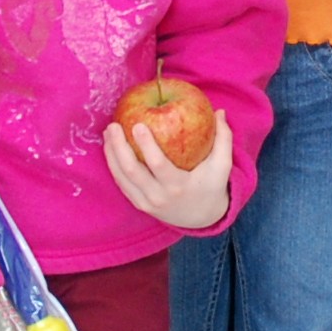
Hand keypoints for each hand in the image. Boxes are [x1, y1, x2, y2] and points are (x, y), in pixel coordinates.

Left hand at [105, 110, 234, 230]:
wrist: (202, 219)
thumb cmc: (212, 186)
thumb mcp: (222, 166)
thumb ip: (223, 138)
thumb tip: (220, 111)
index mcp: (178, 187)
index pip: (158, 165)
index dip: (146, 145)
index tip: (137, 124)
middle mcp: (159, 197)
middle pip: (131, 171)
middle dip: (119, 147)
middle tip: (113, 125)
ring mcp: (146, 203)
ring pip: (121, 178)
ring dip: (111, 154)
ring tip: (108, 132)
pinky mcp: (139, 204)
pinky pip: (121, 184)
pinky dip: (113, 165)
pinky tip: (110, 147)